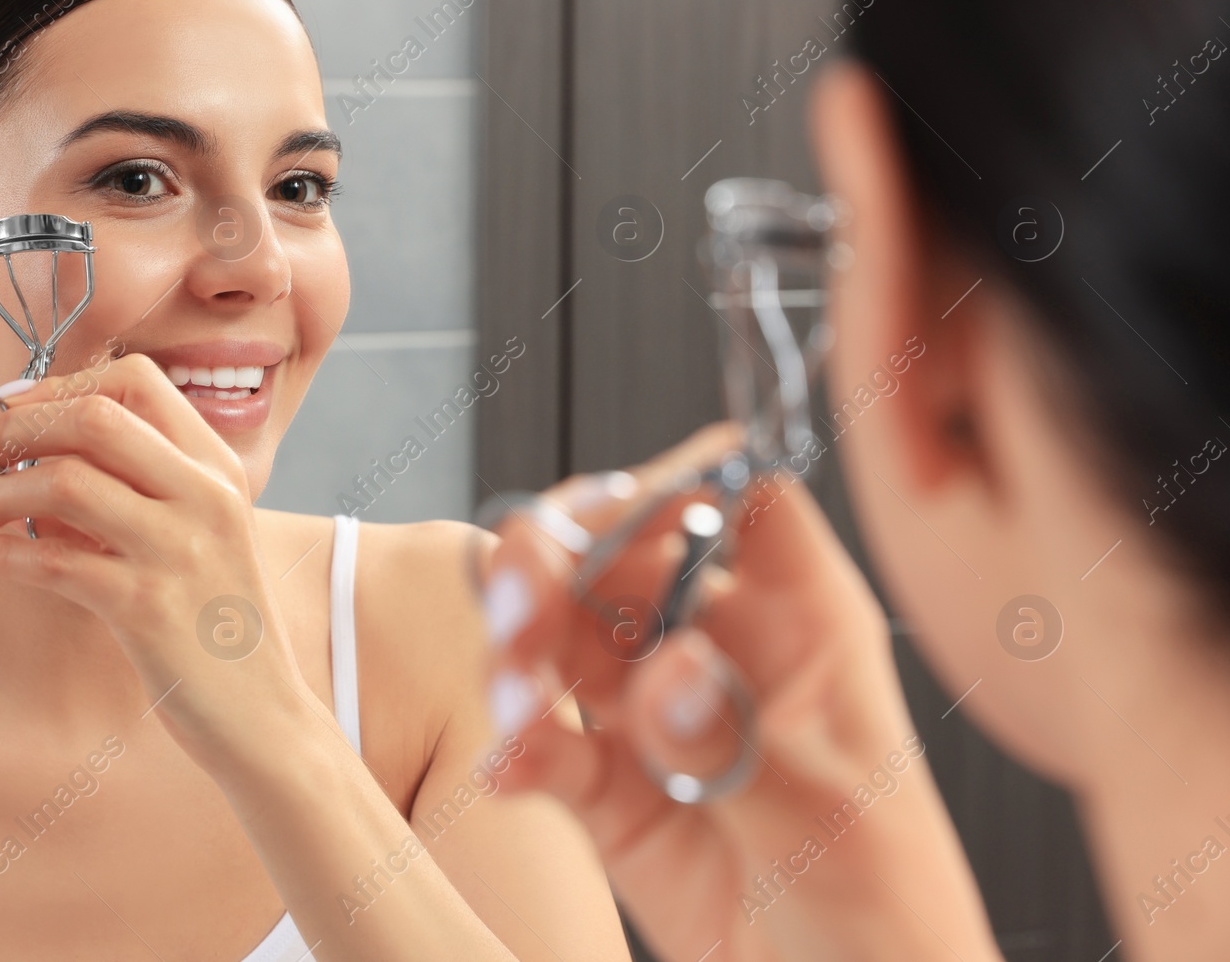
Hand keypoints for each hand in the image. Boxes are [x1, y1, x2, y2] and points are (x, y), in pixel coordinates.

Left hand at [0, 353, 306, 778]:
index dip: (59, 386)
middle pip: (94, 417)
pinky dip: (0, 555)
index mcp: (218, 468)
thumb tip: (48, 450)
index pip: (135, 381)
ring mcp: (179, 549)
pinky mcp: (147, 607)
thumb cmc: (219, 623)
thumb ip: (151, 486)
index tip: (12, 410)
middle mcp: (205, 496)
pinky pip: (51, 561)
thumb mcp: (207, 534)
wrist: (263, 713)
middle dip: (17, 429)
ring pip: (64, 481)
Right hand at [478, 423, 999, 961]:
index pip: (732, 499)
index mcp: (802, 624)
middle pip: (622, 552)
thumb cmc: (893, 916)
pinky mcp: (614, 790)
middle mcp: (720, 649)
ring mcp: (659, 716)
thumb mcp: (831, 822)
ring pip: (567, 633)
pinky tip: (513, 768)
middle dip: (558, 560)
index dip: (671, 490)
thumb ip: (737, 742)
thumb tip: (668, 665)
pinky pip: (549, 741)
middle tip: (524, 605)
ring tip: (515, 691)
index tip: (614, 526)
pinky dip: (520, 745)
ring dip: (521, 647)